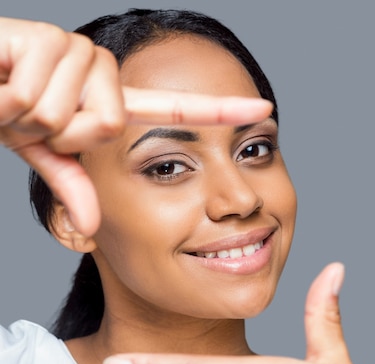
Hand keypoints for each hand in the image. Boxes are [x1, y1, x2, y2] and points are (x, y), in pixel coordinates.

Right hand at [0, 17, 271, 235]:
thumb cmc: (0, 111)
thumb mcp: (42, 153)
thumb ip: (74, 185)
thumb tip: (92, 228)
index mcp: (107, 102)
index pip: (172, 107)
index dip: (218, 108)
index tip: (263, 108)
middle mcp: (101, 73)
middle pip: (110, 123)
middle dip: (62, 134)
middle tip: (30, 119)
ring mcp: (79, 52)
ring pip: (81, 112)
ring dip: (34, 119)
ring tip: (14, 99)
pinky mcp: (50, 38)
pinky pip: (48, 94)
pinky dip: (13, 100)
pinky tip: (1, 79)